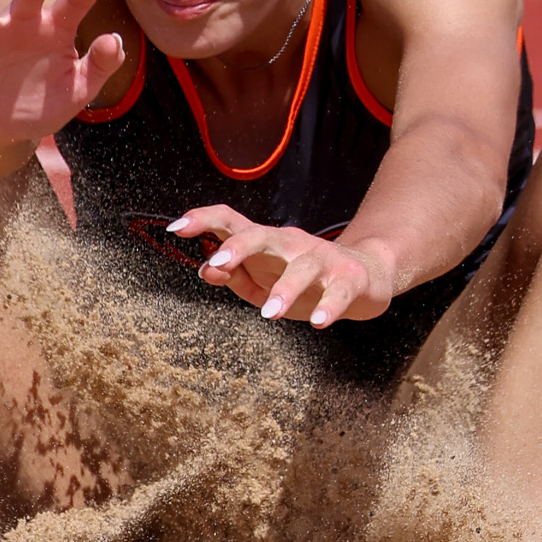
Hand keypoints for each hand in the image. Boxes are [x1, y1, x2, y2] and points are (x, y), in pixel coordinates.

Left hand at [169, 206, 396, 327]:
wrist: (366, 277)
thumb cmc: (304, 281)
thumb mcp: (262, 282)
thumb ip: (233, 276)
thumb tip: (205, 271)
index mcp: (266, 243)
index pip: (231, 220)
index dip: (202, 219)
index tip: (175, 228)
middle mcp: (292, 244)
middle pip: (263, 235)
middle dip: (238, 247)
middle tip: (218, 264)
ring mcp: (323, 258)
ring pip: (303, 266)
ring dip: (285, 289)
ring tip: (270, 314)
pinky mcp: (350, 278)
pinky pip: (339, 290)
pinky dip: (329, 306)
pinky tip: (319, 321)